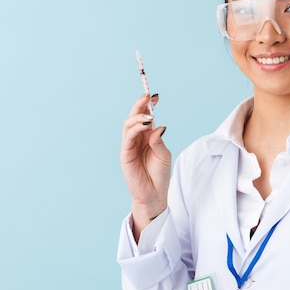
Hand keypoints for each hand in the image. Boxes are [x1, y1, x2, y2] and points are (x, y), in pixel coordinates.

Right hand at [120, 93, 170, 239]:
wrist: (154, 194)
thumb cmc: (159, 175)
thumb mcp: (164, 154)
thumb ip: (159, 140)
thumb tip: (159, 125)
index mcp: (146, 137)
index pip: (145, 117)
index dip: (148, 105)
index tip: (155, 95)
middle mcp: (136, 139)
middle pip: (134, 117)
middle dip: (140, 105)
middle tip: (148, 96)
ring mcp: (129, 146)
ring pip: (128, 125)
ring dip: (138, 117)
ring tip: (150, 115)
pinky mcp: (125, 154)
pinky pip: (128, 137)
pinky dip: (136, 129)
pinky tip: (146, 125)